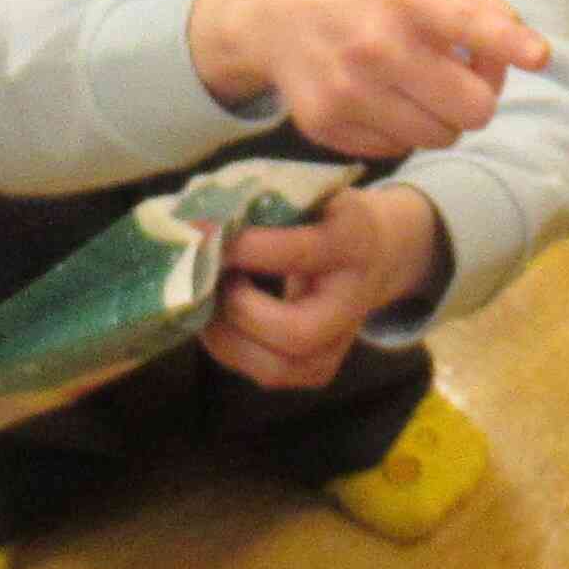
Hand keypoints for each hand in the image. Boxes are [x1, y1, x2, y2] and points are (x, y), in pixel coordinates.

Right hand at [186, 0, 550, 159]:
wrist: (274, 14)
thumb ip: (480, 3)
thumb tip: (524, 50)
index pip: (469, 26)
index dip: (510, 44)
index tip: (538, 56)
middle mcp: (378, 45)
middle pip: (473, 108)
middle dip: (479, 99)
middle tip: (465, 82)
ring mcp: (350, 91)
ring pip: (441, 138)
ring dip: (443, 120)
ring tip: (421, 90)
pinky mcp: (326, 126)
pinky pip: (397, 149)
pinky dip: (401, 131)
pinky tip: (382, 100)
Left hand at [205, 185, 441, 388]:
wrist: (374, 255)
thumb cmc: (322, 216)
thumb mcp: (308, 194)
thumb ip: (263, 203)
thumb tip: (194, 219)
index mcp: (354, 241)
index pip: (302, 253)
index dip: (252, 249)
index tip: (215, 236)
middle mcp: (353, 301)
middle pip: (296, 332)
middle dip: (241, 310)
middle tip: (215, 279)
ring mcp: (339, 344)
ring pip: (275, 366)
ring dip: (225, 334)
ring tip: (206, 298)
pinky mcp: (319, 371)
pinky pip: (265, 374)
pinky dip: (229, 348)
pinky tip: (217, 316)